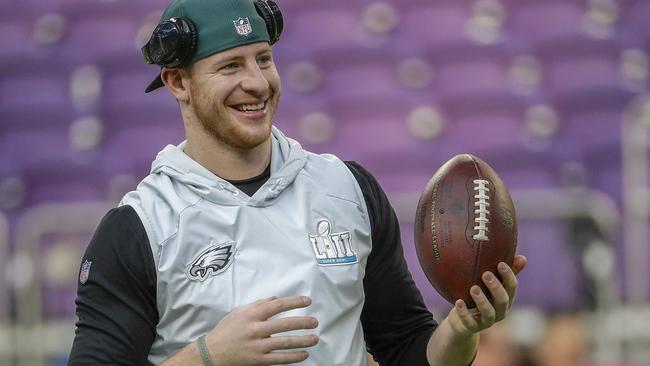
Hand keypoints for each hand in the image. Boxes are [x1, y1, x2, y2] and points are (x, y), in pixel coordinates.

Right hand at [204, 296, 318, 365]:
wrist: (212, 352)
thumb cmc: (227, 330)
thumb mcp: (240, 312)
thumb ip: (258, 305)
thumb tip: (276, 298)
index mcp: (251, 314)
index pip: (277, 305)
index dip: (294, 302)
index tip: (307, 301)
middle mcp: (255, 329)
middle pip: (284, 324)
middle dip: (303, 322)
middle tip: (315, 322)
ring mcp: (257, 346)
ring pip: (285, 342)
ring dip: (302, 340)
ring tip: (315, 338)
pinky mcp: (258, 360)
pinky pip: (280, 359)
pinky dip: (294, 357)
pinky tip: (304, 354)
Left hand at [447, 255, 526, 337]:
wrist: (462, 322)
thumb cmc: (479, 298)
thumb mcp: (491, 286)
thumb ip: (505, 274)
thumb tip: (523, 258)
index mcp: (505, 299)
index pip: (512, 288)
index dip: (508, 276)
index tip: (500, 264)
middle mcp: (499, 312)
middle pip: (503, 301)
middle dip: (496, 287)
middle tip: (485, 274)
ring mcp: (486, 321)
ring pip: (488, 313)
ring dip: (481, 300)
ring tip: (473, 288)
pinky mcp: (471, 327)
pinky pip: (469, 322)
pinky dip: (464, 313)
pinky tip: (458, 302)